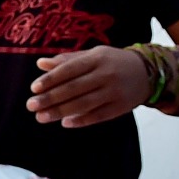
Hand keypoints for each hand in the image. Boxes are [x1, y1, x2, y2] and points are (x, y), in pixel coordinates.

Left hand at [29, 47, 151, 127]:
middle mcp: (106, 74)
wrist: (147, 72)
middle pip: (74, 88)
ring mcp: (115, 91)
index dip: (51, 79)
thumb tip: (40, 63)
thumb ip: (66, 60)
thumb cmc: (111, 62)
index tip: (33, 88)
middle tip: (31, 105)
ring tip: (41, 117)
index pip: (70, 69)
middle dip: (50, 98)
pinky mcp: (121, 107)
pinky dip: (81, 120)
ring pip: (84, 104)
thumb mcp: (92, 55)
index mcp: (97, 58)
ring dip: (60, 112)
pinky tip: (65, 123)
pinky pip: (99, 115)